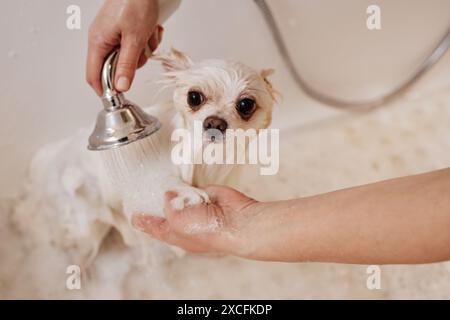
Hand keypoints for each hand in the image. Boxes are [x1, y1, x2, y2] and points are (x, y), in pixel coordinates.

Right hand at [86, 0, 162, 95]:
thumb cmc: (135, 3)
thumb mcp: (134, 39)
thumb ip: (127, 65)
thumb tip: (121, 87)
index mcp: (98, 42)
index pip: (94, 76)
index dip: (105, 90)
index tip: (119, 98)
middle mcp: (102, 39)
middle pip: (116, 68)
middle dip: (134, 63)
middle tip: (142, 52)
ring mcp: (113, 34)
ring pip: (130, 57)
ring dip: (144, 49)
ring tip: (148, 34)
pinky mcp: (124, 30)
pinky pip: (136, 45)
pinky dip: (147, 40)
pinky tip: (151, 29)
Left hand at [132, 185, 267, 257]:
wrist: (237, 222)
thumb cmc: (209, 231)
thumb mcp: (178, 222)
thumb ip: (168, 207)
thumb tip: (169, 193)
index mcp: (173, 234)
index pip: (153, 227)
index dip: (142, 219)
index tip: (132, 210)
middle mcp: (182, 221)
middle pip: (163, 209)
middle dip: (154, 199)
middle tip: (143, 188)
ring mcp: (193, 207)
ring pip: (176, 195)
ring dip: (170, 189)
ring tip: (158, 180)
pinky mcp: (203, 193)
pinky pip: (189, 185)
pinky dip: (184, 182)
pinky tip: (176, 178)